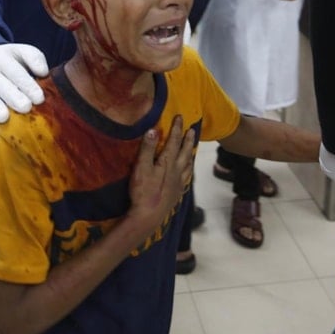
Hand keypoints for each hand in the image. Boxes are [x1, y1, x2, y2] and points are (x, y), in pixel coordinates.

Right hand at [0, 43, 48, 136]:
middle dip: (12, 96)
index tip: (39, 98)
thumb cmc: (13, 60)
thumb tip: (43, 72)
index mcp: (3, 58)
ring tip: (4, 118)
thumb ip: (34, 58)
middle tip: (26, 107)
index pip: (15, 71)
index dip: (26, 84)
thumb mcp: (23, 52)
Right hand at [127, 116, 194, 232]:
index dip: (177, 128)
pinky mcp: (177, 193)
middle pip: (185, 152)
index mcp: (168, 162)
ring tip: (192, 149)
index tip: (180, 117)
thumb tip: (154, 129)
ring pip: (188, 165)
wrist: (149, 216)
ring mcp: (179, 183)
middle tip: (192, 130)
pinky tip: (187, 172)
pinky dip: (188, 170)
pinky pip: (187, 177)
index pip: (174, 141)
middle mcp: (177, 171)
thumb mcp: (141, 167)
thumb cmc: (143, 191)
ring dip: (190, 154)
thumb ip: (148, 148)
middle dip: (188, 140)